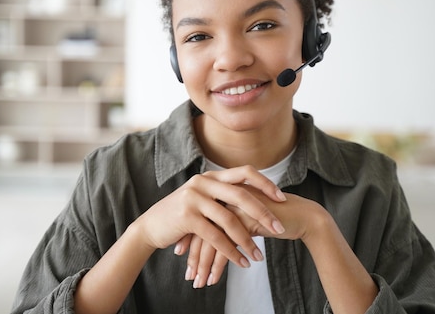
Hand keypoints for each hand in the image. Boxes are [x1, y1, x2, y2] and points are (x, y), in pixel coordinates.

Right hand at [135, 165, 285, 269]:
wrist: (152, 226)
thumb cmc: (182, 215)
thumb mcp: (204, 199)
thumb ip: (224, 196)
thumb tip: (255, 200)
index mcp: (212, 176)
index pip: (245, 172)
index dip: (265, 184)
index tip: (282, 198)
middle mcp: (203, 182)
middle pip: (241, 195)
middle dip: (263, 213)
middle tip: (279, 228)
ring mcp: (194, 197)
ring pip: (229, 219)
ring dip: (247, 240)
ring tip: (259, 256)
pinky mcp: (187, 216)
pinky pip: (215, 236)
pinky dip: (231, 251)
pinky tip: (241, 262)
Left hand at [178, 185, 328, 286]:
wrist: (302, 216)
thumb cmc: (275, 217)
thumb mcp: (247, 216)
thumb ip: (229, 220)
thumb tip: (209, 236)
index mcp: (223, 192)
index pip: (198, 217)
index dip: (188, 238)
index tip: (180, 255)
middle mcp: (226, 197)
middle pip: (201, 230)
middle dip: (193, 256)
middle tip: (189, 276)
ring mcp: (235, 208)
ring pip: (211, 241)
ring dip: (204, 265)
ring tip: (200, 283)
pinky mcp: (246, 221)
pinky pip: (226, 247)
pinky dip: (218, 266)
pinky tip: (214, 280)